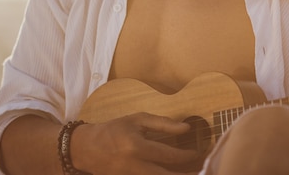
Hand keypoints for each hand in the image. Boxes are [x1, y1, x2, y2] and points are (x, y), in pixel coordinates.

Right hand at [71, 112, 199, 174]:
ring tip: (193, 174)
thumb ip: (163, 123)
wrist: (86, 148)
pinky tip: (172, 174)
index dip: (186, 156)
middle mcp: (134, 165)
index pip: (168, 155)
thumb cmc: (113, 130)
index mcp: (137, 147)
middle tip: (203, 172)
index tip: (197, 153)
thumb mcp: (137, 120)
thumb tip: (186, 128)